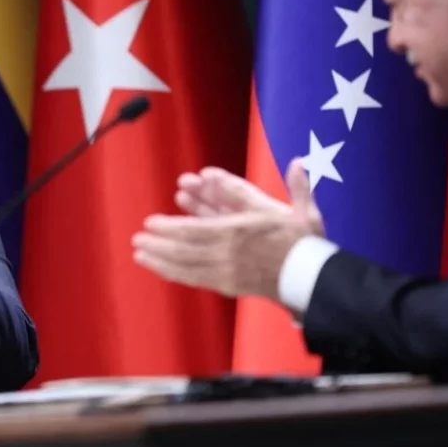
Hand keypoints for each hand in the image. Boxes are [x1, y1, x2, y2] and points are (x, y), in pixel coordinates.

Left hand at [132, 159, 322, 299]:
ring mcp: (227, 270)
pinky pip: (195, 278)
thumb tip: (299, 162)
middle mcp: (229, 252)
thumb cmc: (305, 245)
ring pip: (187, 265)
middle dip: (158, 244)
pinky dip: (174, 273)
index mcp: (241, 231)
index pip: (197, 229)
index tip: (151, 223)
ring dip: (161, 259)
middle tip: (136, 239)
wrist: (311, 281)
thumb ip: (299, 185)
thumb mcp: (305, 212)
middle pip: (185, 249)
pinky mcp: (228, 284)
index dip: (170, 227)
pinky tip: (158, 268)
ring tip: (139, 254)